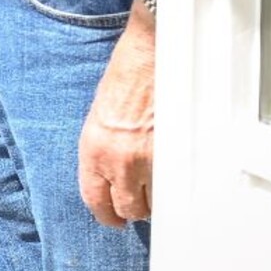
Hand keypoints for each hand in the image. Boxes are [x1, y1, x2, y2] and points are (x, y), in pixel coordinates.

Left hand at [77, 0, 155, 225]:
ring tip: (159, 181)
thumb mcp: (101, 116)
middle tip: (141, 198)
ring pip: (154, 203)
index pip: (95, 199)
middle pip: (128, 208)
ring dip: (157, 197)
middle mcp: (118, 159)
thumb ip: (105, 150)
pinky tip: (176, 172)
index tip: (113, 218)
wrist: (153, 52)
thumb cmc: (127, 75)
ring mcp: (148, 159)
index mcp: (93, 148)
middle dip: (135, 206)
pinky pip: (176, 187)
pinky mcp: (175, 154)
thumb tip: (114, 176)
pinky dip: (177, 185)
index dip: (106, 214)